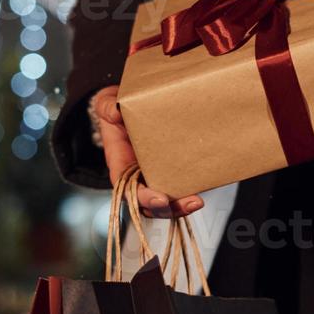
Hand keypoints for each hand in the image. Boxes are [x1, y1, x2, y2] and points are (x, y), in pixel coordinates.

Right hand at [91, 85, 204, 217]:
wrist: (129, 105)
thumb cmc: (115, 109)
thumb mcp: (106, 105)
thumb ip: (107, 107)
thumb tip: (115, 110)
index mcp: (120, 165)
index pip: (128, 190)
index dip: (143, 199)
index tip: (159, 200)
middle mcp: (138, 175)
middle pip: (152, 202)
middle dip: (170, 208)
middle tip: (189, 203)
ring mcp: (156, 173)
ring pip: (168, 199)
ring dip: (183, 205)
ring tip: (197, 201)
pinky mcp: (173, 166)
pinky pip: (181, 183)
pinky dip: (192, 187)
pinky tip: (206, 184)